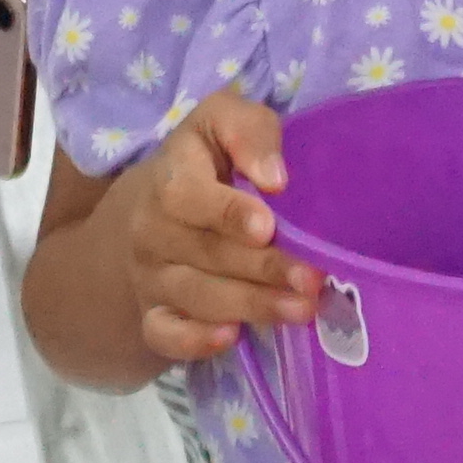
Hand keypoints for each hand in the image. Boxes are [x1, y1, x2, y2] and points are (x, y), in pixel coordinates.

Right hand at [123, 93, 316, 364]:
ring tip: (299, 309)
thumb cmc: (212, 155)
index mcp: (169, 177)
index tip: (268, 227)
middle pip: (204, 254)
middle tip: (312, 279)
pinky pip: (163, 334)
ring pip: (195, 296)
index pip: (186, 197)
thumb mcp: (225, 121)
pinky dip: (192, 341)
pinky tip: (230, 338)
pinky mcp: (153, 312)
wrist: (164, 198)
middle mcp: (152, 229)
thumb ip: (249, 131)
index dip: (226, 213)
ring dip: (250, 306)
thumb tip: (274, 178)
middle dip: (262, 269)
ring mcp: (151, 275)